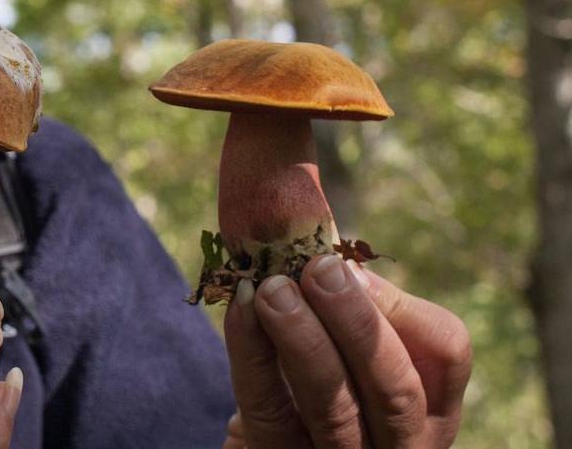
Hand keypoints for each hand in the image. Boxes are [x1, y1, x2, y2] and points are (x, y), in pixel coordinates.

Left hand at [222, 254, 471, 448]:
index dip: (401, 307)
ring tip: (273, 288)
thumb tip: (333, 259)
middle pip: (396, 390)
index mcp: (430, 407)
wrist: (261, 439)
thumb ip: (351, 306)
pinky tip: (243, 311)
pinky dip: (252, 355)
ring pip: (336, 409)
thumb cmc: (312, 380)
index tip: (349, 267)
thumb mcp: (348, 347)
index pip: (446, 353)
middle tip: (319, 269)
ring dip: (303, 339)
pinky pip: (268, 411)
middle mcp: (401, 444)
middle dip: (356, 323)